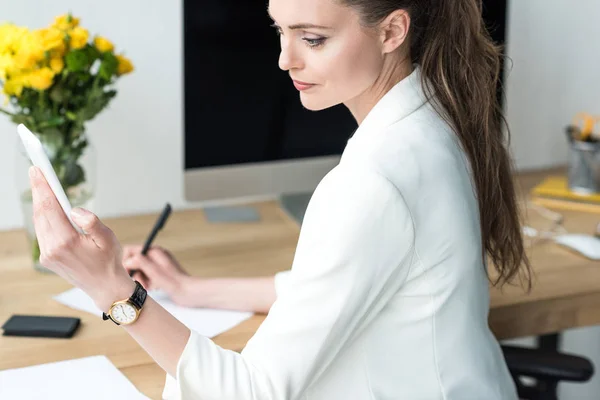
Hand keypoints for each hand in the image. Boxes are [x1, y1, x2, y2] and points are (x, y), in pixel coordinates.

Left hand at [29, 166, 134, 311]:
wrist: (105, 287)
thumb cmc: (110, 261)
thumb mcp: (108, 238)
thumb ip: (92, 222)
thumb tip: (74, 210)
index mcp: (67, 242)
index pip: (49, 208)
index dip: (42, 188)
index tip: (37, 170)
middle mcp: (52, 249)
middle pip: (40, 213)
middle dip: (38, 191)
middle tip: (36, 171)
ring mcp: (47, 255)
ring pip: (39, 222)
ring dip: (39, 203)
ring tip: (40, 185)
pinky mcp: (47, 258)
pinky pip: (42, 232)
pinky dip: (43, 217)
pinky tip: (46, 207)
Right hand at [122, 245, 189, 303]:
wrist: (188, 292)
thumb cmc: (174, 282)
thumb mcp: (154, 271)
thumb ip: (139, 262)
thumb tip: (127, 260)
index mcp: (154, 251)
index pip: (130, 250)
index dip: (126, 261)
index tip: (129, 273)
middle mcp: (155, 256)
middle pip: (133, 262)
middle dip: (134, 273)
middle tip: (142, 283)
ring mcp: (157, 265)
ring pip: (138, 271)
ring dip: (140, 280)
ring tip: (149, 286)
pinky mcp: (159, 274)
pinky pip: (145, 277)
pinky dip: (146, 283)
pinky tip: (153, 287)